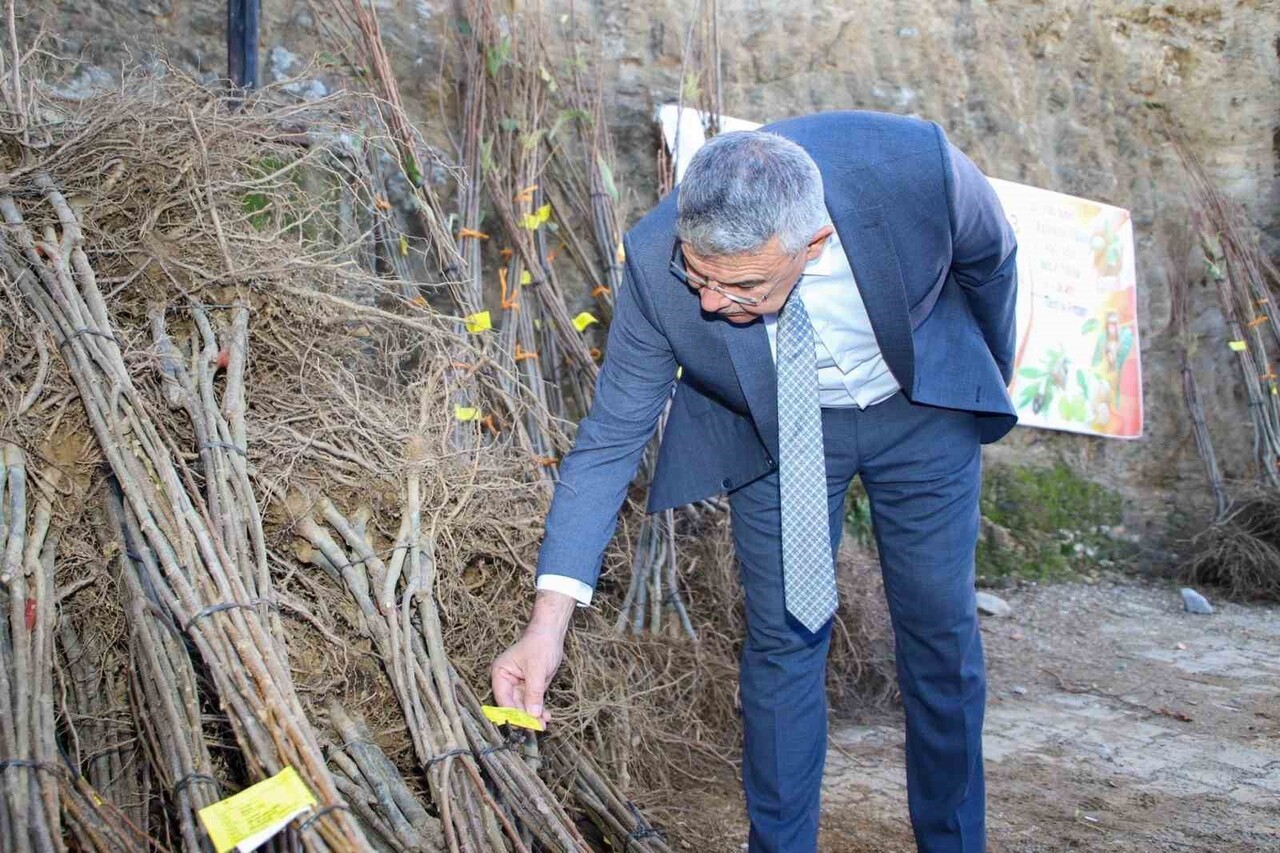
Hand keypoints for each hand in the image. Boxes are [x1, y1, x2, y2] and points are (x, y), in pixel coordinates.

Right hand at [490, 590, 575, 725]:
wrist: (551, 635)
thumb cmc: (540, 645)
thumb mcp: (537, 669)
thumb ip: (533, 693)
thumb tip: (532, 714)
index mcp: (500, 673)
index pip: (503, 699)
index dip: (513, 713)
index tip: (524, 724)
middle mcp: (506, 681)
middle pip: (512, 706)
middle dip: (525, 717)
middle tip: (537, 727)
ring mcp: (518, 686)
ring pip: (523, 707)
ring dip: (533, 716)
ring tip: (544, 725)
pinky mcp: (529, 688)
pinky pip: (532, 703)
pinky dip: (538, 711)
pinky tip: (546, 717)